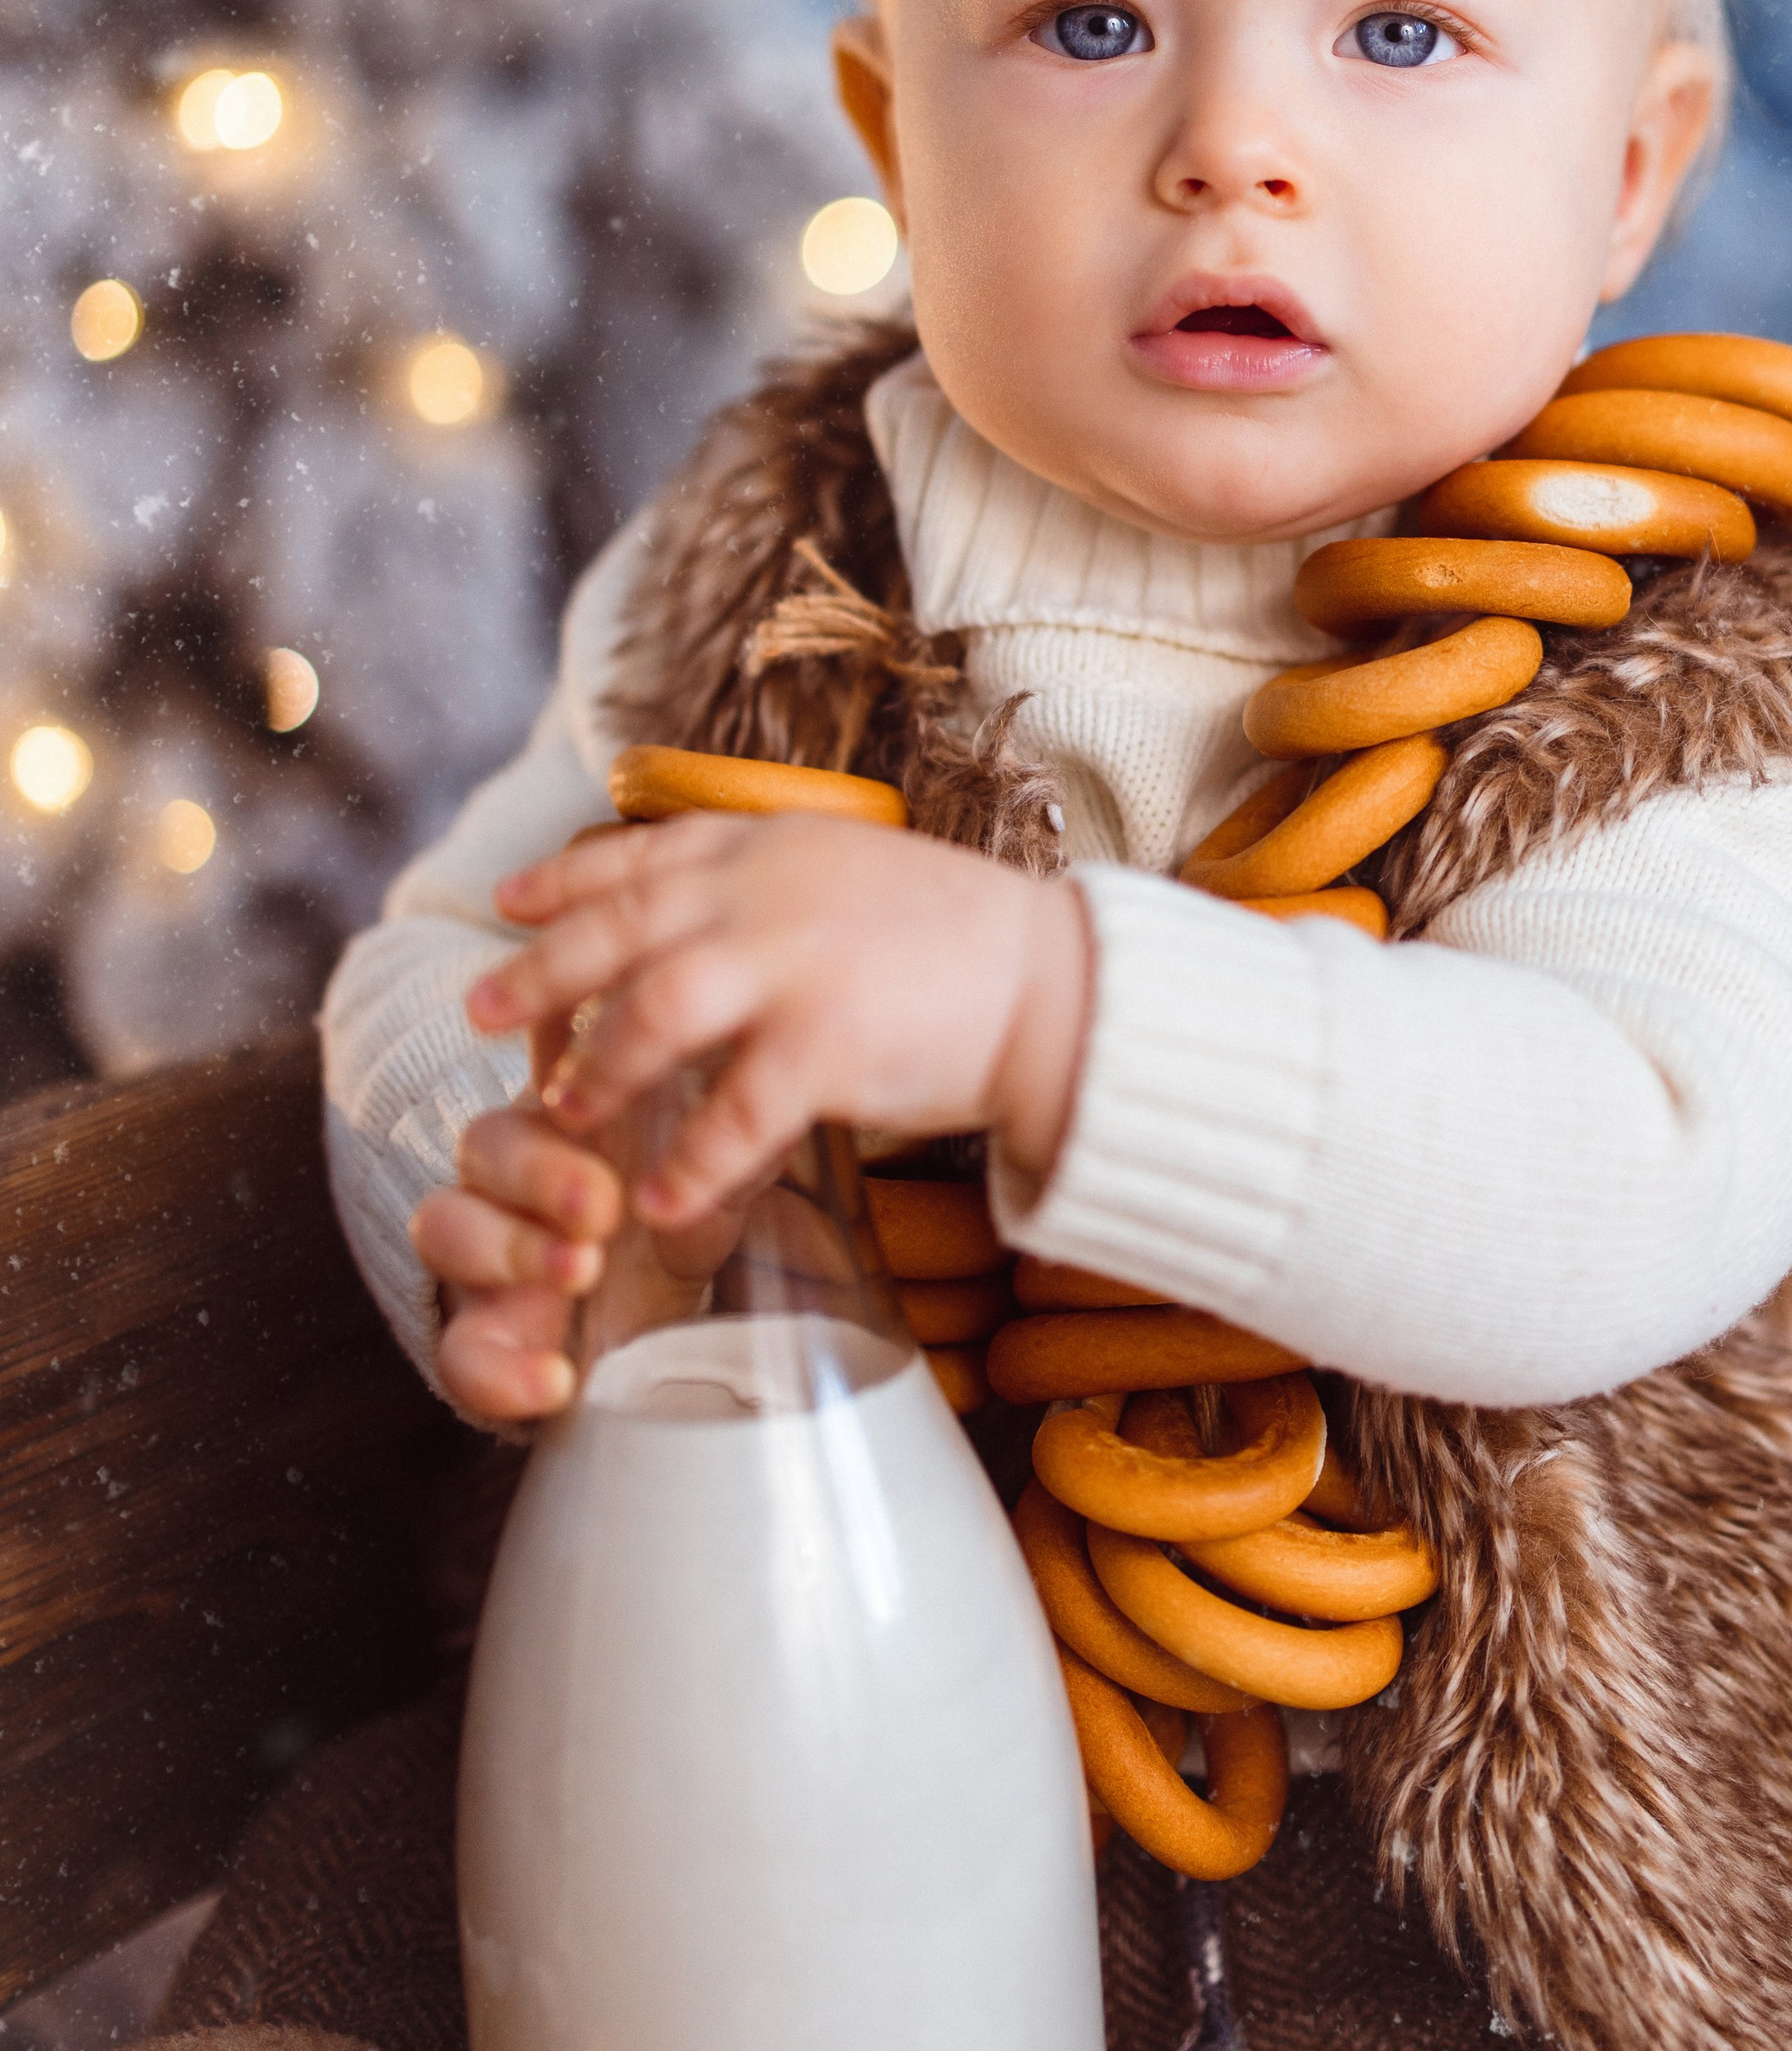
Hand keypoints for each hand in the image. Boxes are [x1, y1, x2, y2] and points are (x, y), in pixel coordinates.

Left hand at [415, 815, 1090, 1419]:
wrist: (1056, 983)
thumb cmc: (956, 943)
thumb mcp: (852, 878)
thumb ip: (773, 892)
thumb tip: (694, 924)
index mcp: (776, 846)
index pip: (644, 852)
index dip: (566, 878)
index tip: (509, 902)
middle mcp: (771, 892)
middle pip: (620, 926)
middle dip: (539, 971)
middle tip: (476, 1009)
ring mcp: (797, 965)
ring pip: (654, 1010)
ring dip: (597, 1066)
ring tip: (561, 1113)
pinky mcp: (830, 1043)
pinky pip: (733, 1114)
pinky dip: (692, 1164)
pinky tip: (663, 1204)